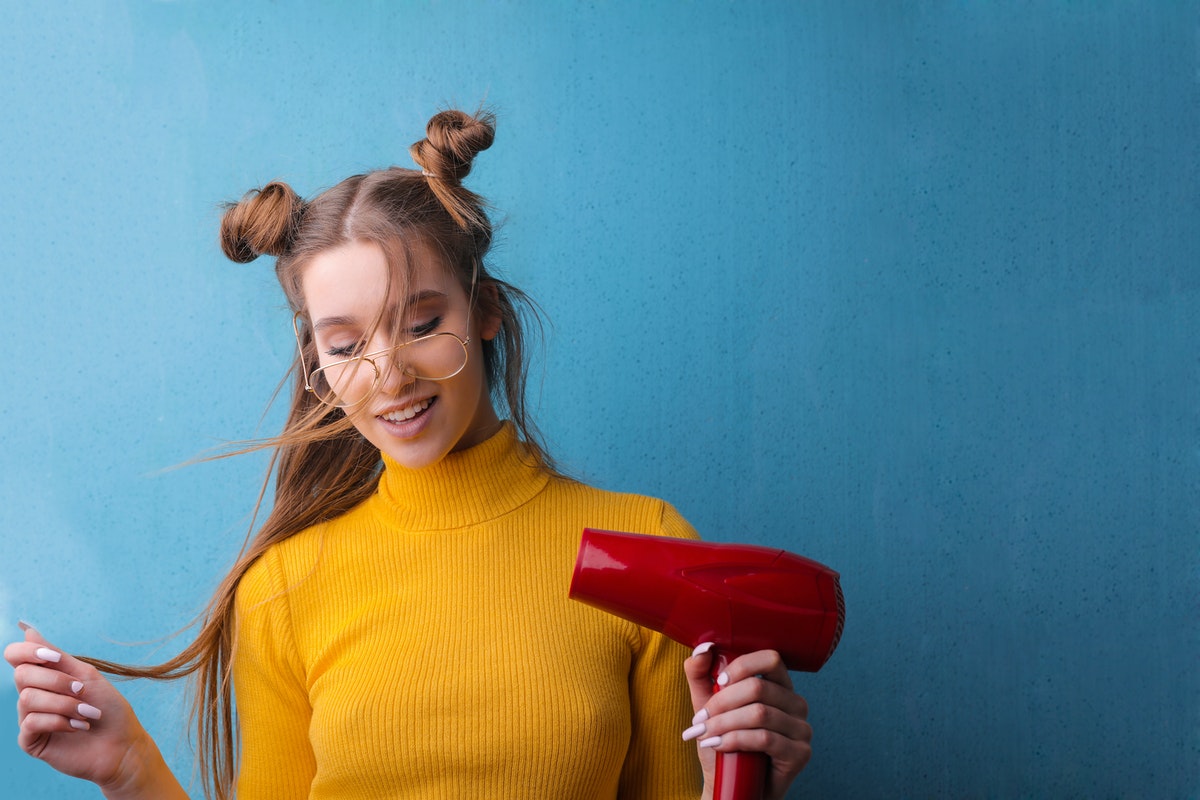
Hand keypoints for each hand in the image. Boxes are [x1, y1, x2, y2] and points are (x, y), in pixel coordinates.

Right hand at [3, 623, 177, 797]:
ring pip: (27, 699)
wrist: (122, 745)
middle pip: (21, 675)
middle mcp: (33, 696)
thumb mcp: (86, 676)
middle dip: (56, 680)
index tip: (53, 657)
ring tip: (87, 713)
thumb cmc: (108, 709)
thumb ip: (57, 657)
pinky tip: (79, 727)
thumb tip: (28, 631)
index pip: (16, 656)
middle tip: (82, 690)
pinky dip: (59, 721)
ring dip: (65, 704)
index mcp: (45, 677)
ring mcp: (30, 719)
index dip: (27, 651)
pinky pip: (31, 723)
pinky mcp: (31, 741)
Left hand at [682, 644, 811, 799]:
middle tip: (700, 719)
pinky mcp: (800, 753)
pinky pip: (766, 739)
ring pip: (760, 714)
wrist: (732, 787)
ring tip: (705, 735)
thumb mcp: (707, 706)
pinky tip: (719, 746)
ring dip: (724, 723)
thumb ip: (701, 675)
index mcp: (779, 686)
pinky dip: (735, 740)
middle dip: (722, 703)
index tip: (719, 682)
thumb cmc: (724, 744)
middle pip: (759, 688)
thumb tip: (702, 647)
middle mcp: (796, 703)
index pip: (771, 659)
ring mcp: (802, 729)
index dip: (743, 666)